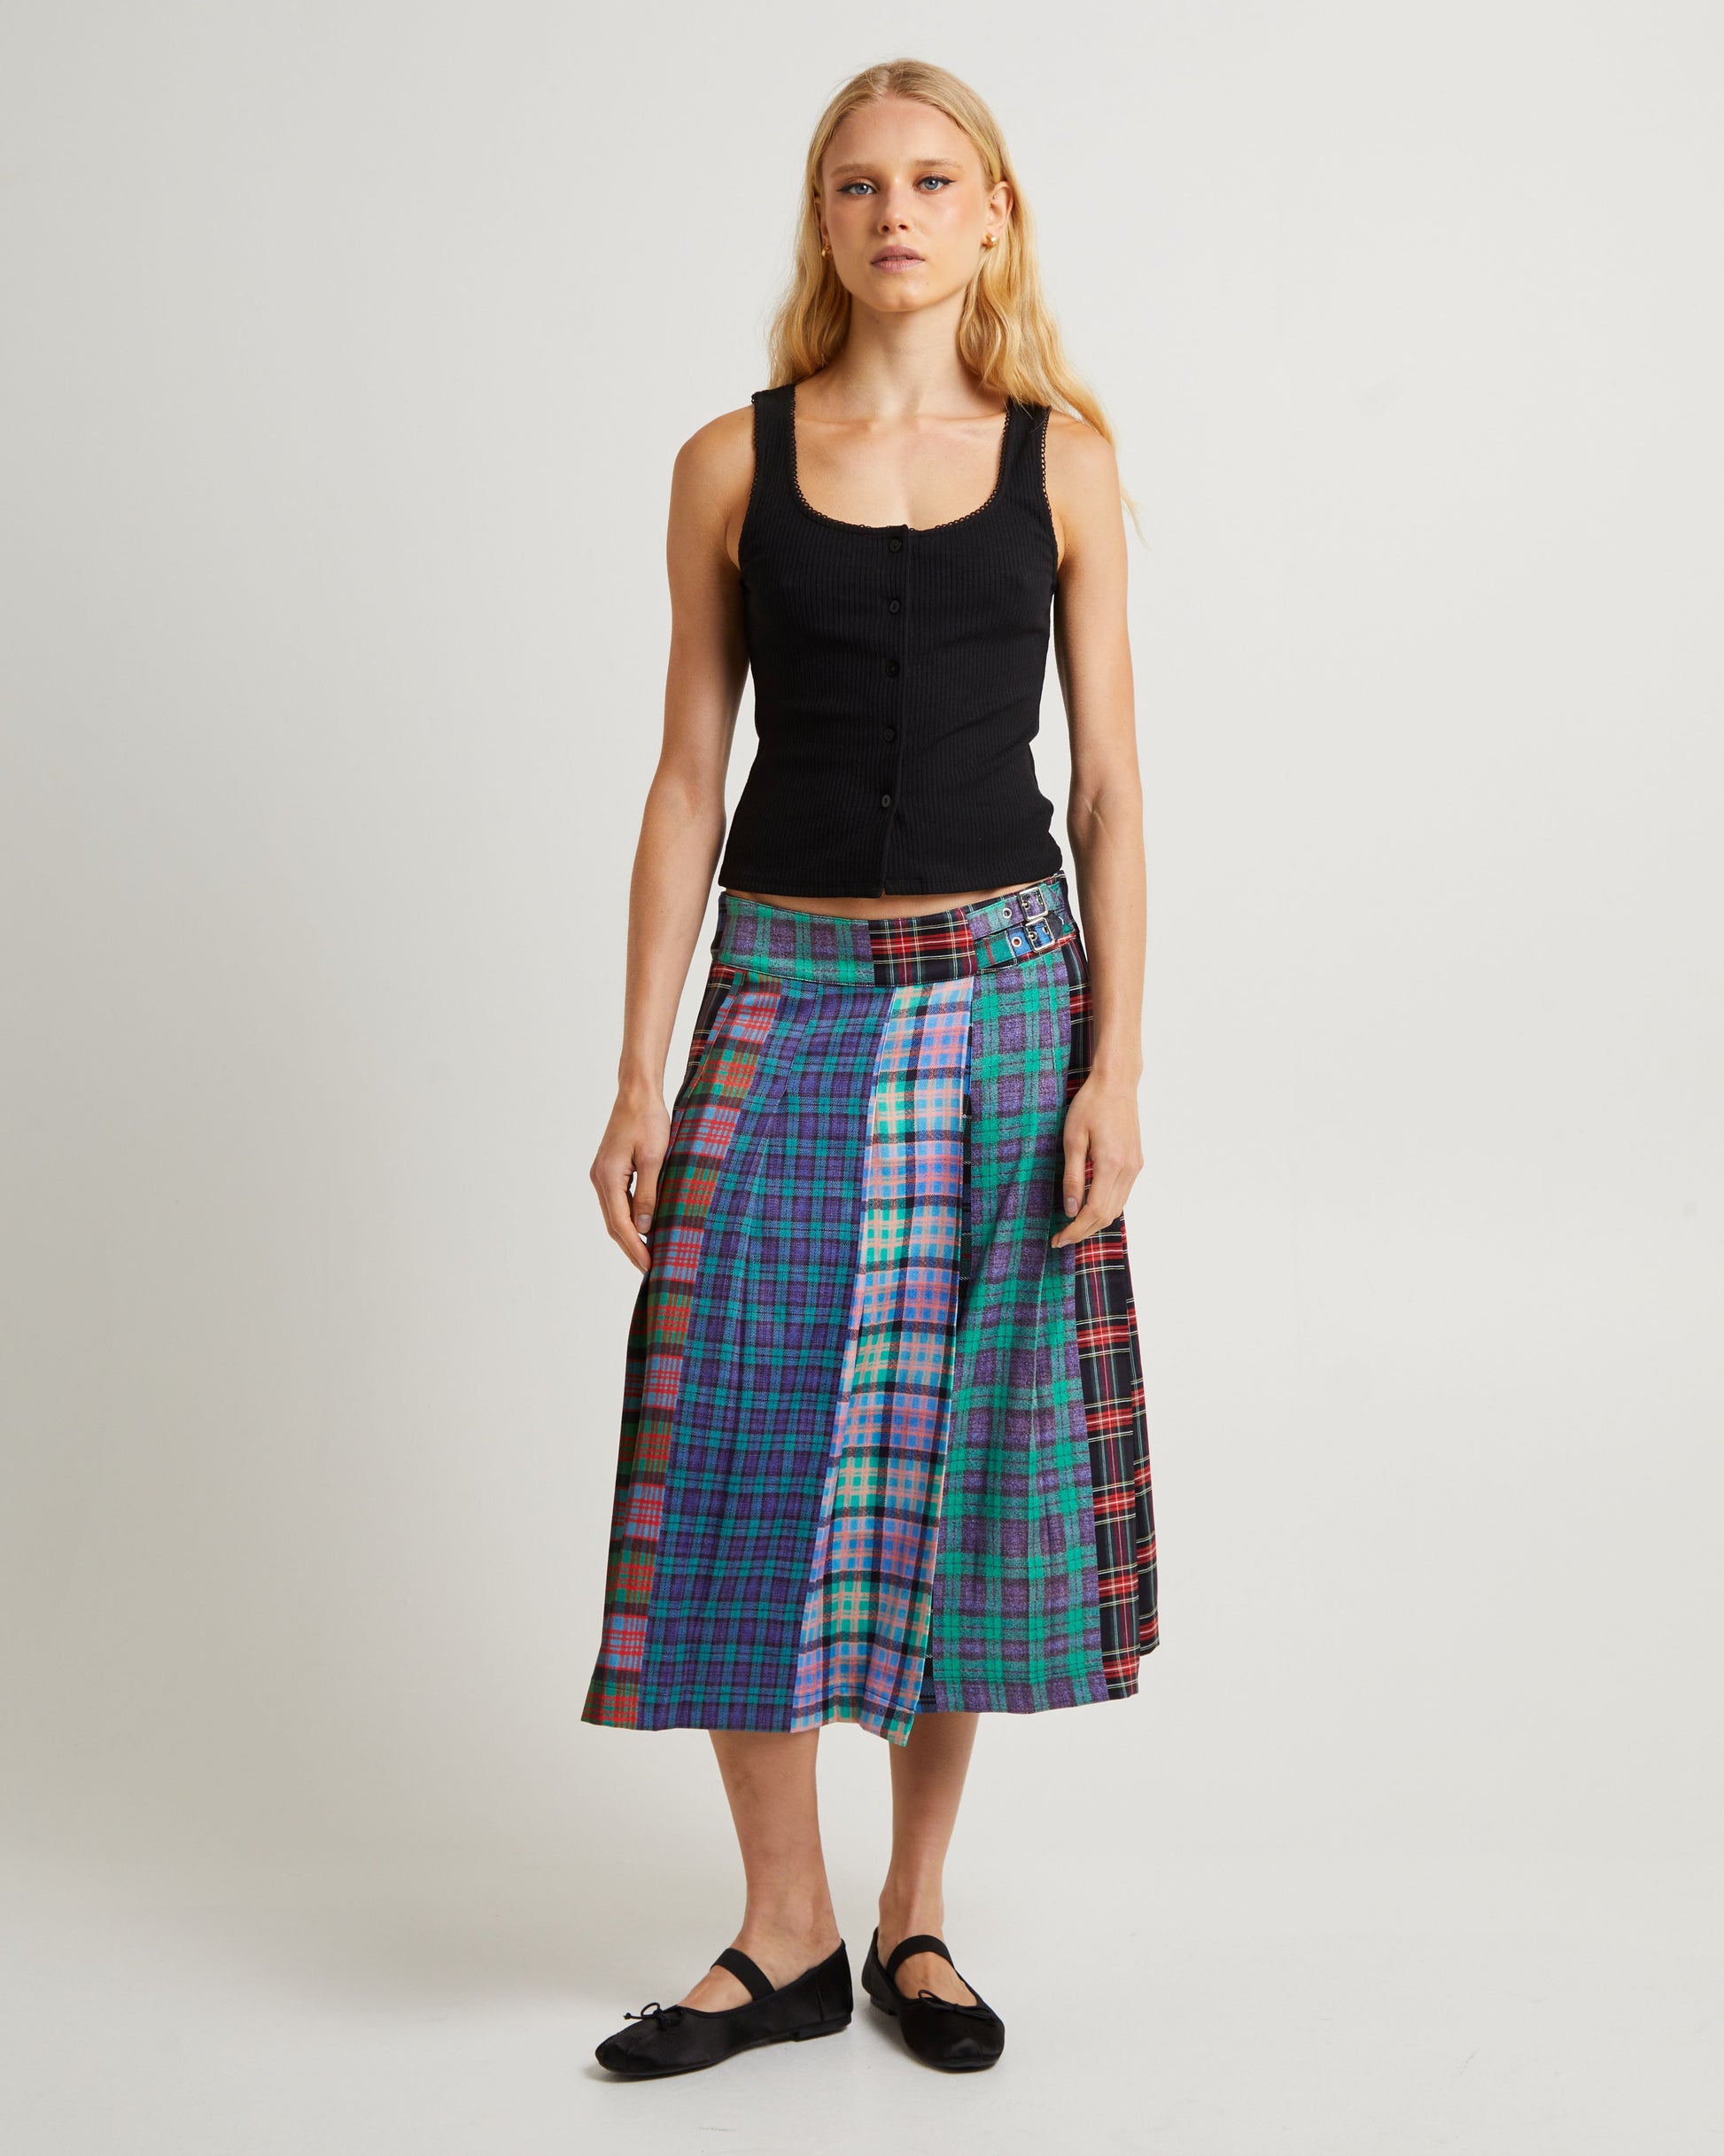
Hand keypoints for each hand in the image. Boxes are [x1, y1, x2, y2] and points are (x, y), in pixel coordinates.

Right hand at [590, 1086, 671, 1274]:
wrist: (637, 1094)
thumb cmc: (649, 1121)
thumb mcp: (655, 1159)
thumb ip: (649, 1195)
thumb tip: (644, 1229)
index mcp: (608, 1177)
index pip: (620, 1224)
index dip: (634, 1248)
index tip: (649, 1267)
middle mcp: (599, 1178)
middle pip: (613, 1224)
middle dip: (630, 1248)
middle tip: (649, 1269)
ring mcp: (602, 1174)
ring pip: (614, 1214)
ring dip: (629, 1236)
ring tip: (647, 1255)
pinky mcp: (609, 1170)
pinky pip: (617, 1202)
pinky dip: (628, 1219)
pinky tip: (642, 1228)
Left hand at [1051, 1073, 1142, 1247]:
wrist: (1117, 1083)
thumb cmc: (1090, 1105)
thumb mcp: (1073, 1139)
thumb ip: (1073, 1176)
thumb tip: (1071, 1209)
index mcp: (1111, 1165)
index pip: (1093, 1211)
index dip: (1075, 1230)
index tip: (1058, 1239)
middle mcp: (1128, 1170)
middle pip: (1107, 1215)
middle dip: (1083, 1232)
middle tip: (1061, 1239)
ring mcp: (1135, 1167)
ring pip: (1117, 1208)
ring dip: (1095, 1223)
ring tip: (1073, 1228)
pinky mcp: (1136, 1162)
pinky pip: (1122, 1195)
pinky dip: (1106, 1208)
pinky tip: (1090, 1208)